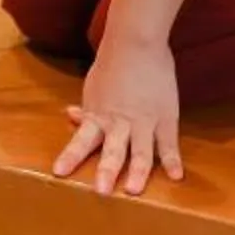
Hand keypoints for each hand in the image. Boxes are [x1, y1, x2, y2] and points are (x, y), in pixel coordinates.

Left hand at [55, 34, 183, 196]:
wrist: (136, 43)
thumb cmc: (113, 64)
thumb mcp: (94, 88)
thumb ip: (88, 109)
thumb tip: (71, 115)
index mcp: (98, 116)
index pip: (81, 141)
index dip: (70, 157)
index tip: (58, 173)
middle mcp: (119, 123)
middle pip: (112, 151)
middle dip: (107, 171)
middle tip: (101, 191)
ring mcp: (144, 122)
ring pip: (140, 151)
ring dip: (138, 171)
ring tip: (134, 190)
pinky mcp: (165, 117)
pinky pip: (168, 142)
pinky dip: (172, 160)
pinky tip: (176, 177)